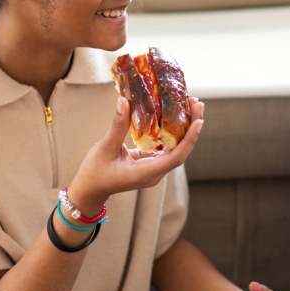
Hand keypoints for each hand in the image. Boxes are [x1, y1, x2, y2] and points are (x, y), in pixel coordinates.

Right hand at [70, 96, 203, 213]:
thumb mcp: (105, 147)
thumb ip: (117, 126)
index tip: (199, 121)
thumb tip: (124, 101)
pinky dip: (173, 130)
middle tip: (197, 104)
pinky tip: (175, 114)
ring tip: (191, 105)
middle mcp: (155, 172)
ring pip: (176, 147)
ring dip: (185, 127)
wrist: (90, 188)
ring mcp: (154, 168)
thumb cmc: (95, 172)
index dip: (189, 139)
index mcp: (146, 173)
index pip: (176, 157)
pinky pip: (167, 146)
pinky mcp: (151, 162)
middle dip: (192, 127)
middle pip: (181, 150)